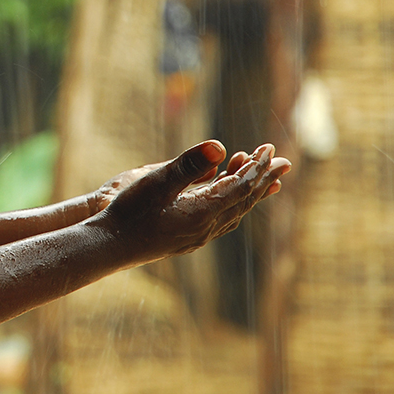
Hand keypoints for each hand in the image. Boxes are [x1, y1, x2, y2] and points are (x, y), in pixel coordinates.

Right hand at [93, 141, 291, 264]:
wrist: (110, 246)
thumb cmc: (129, 211)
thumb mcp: (155, 181)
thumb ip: (187, 164)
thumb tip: (219, 146)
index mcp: (204, 212)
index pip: (241, 186)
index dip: (257, 166)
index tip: (270, 147)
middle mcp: (207, 228)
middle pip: (245, 200)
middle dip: (263, 179)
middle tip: (283, 162)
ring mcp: (198, 237)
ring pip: (235, 213)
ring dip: (250, 193)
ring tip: (262, 179)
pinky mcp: (187, 240)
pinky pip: (222, 221)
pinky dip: (233, 205)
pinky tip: (228, 203)